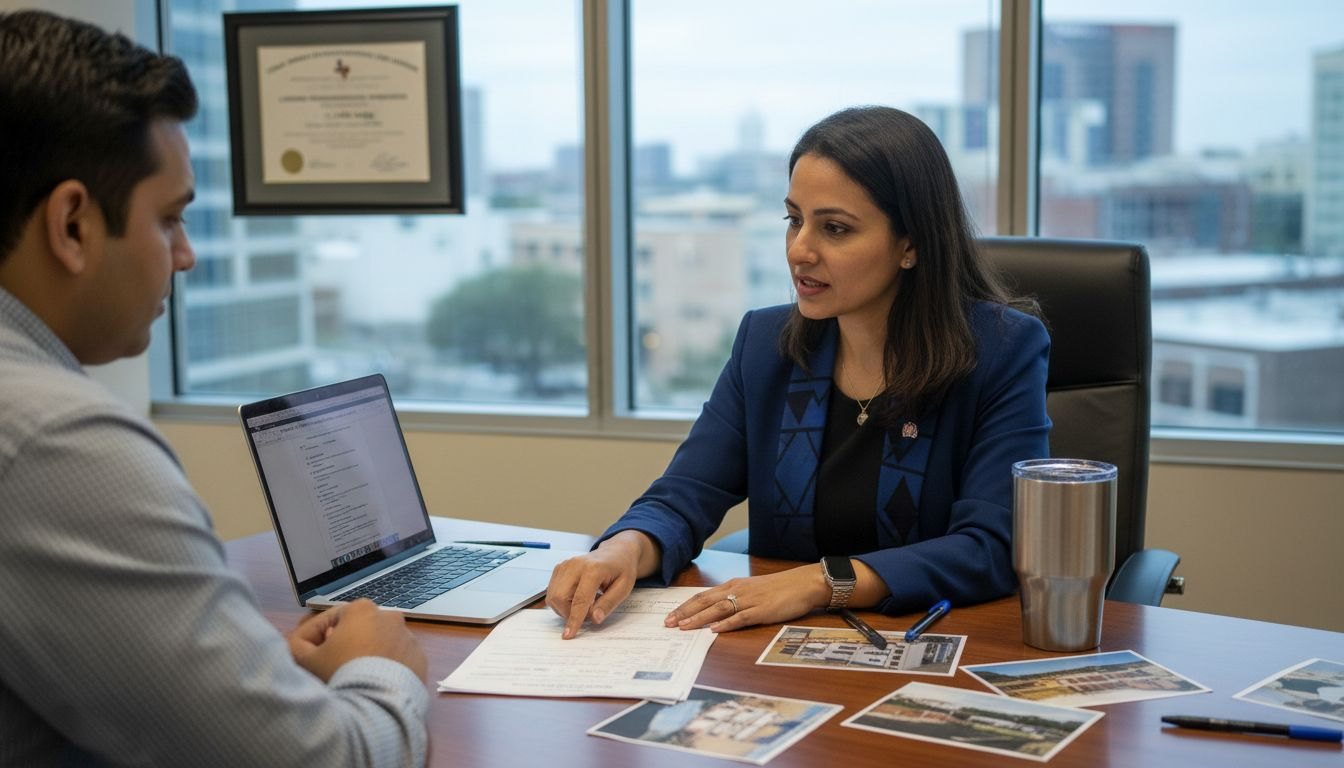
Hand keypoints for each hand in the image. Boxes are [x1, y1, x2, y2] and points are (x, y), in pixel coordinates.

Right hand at [287, 599, 427, 681]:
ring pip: (379, 644)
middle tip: (331, 666)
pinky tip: (374, 682)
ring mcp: (408, 637)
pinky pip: (398, 660)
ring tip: (354, 676)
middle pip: (357, 631)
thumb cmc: (341, 674)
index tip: (308, 653)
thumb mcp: (307, 659)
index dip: (314, 637)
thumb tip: (298, 643)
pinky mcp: (420, 658)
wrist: (376, 703)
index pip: (331, 619)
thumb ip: (297, 645)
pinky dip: (387, 668)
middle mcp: (389, 617)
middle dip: (343, 645)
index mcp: (362, 609)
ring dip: (367, 655)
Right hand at [545, 531, 656, 638]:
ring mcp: (565, 565)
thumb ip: (608, 604)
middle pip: (560, 598)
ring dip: (565, 607)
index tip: (568, 635)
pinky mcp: (559, 568)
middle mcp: (575, 565)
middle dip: (569, 613)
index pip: (579, 599)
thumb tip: (594, 619)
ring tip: (584, 603)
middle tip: (588, 613)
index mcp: (593, 569)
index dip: (574, 619)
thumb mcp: (624, 588)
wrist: (616, 552)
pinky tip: (577, 596)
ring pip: (553, 596)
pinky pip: (552, 591)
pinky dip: (562, 600)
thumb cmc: (622, 569)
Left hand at [664, 565, 830, 632]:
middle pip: (705, 601)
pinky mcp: (762, 610)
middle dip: (685, 613)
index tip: (670, 616)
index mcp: (734, 585)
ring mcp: (750, 600)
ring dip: (699, 619)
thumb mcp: (752, 590)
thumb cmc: (779, 588)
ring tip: (684, 627)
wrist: (804, 583)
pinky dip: (726, 623)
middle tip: (668, 623)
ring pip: (719, 609)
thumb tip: (715, 612)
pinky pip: (741, 617)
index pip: (703, 595)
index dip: (685, 606)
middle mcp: (738, 590)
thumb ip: (735, 598)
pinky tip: (714, 630)